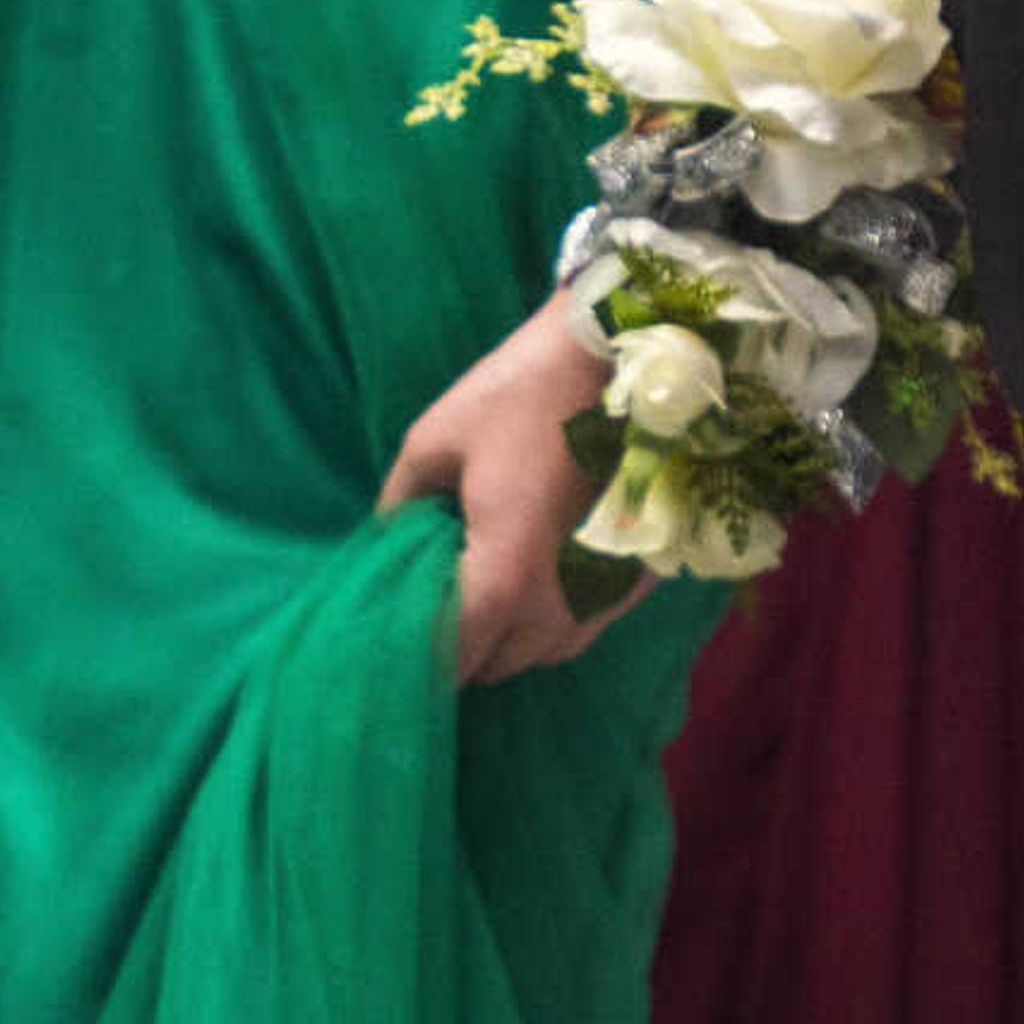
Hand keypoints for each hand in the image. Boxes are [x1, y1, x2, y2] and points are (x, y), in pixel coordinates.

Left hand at [378, 294, 648, 682]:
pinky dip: (551, 619)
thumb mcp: (436, 439)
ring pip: (543, 653)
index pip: (449, 652)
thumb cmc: (523, 393)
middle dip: (463, 645)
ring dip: (509, 638)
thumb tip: (386, 541)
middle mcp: (559, 606)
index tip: (394, 631)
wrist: (628, 358)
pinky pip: (583, 627)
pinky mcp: (637, 581)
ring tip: (482, 596)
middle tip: (437, 603)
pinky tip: (535, 578)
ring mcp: (605, 598)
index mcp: (503, 576)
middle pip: (496, 664)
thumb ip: (402, 504)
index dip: (415, 649)